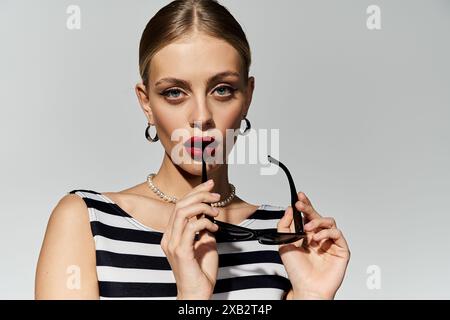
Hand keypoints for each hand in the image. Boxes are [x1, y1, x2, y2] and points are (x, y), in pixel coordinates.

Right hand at [160, 179, 220, 299]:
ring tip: (215, 212)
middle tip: (215, 193)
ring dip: (202, 207)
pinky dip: (204, 223)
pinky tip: (213, 228)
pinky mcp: (180, 251)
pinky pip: (191, 228)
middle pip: (180, 205)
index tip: (209, 185)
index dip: (195, 193)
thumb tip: (208, 214)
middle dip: (199, 194)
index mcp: (172, 234)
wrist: (197, 292)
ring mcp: (173, 244)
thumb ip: (203, 228)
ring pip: (182, 212)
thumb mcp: (204, 243)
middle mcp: (169, 237)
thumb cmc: (200, 271)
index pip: (180, 206)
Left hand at [277, 192, 349, 298]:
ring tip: (307, 230)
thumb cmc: (296, 270)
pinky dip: (327, 232)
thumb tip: (290, 209)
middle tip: (301, 204)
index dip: (304, 205)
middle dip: (308, 208)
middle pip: (317, 216)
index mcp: (306, 235)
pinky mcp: (341, 249)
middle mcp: (318, 237)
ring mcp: (330, 243)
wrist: (306, 287)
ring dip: (317, 222)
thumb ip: (284, 225)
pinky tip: (317, 239)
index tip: (299, 196)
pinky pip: (337, 233)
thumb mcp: (283, 243)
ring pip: (329, 221)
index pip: (306, 216)